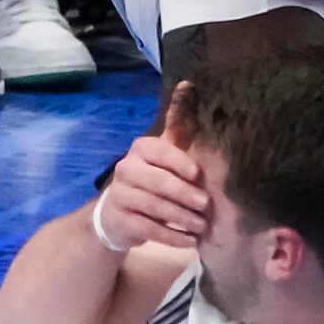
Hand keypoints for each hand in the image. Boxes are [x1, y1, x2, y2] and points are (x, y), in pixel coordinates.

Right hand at [97, 82, 208, 247]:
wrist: (116, 215)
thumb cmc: (151, 179)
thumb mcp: (165, 151)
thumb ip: (178, 123)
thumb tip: (188, 82)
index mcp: (141, 149)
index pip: (161, 151)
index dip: (180, 163)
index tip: (199, 175)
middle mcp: (126, 168)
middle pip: (159, 182)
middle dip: (186, 195)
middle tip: (207, 207)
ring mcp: (120, 195)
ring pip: (155, 207)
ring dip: (182, 219)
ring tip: (202, 227)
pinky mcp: (119, 220)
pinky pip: (149, 229)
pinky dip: (172, 236)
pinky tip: (189, 241)